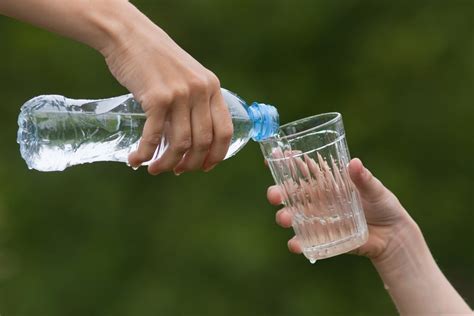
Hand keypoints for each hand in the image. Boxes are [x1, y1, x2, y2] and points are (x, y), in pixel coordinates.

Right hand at [101, 11, 232, 174]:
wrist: (128, 36)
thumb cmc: (156, 60)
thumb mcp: (187, 76)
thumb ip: (195, 102)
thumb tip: (190, 141)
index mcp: (212, 87)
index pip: (225, 131)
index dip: (217, 155)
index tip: (205, 167)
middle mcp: (201, 91)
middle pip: (203, 142)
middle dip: (190, 164)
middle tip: (176, 171)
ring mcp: (180, 94)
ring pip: (181, 143)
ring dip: (168, 163)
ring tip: (155, 169)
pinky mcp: (157, 98)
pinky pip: (155, 136)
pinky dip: (145, 152)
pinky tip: (136, 159)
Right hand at [267, 158, 414, 259]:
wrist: (393, 236)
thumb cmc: (384, 206)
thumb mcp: (376, 190)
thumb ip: (364, 179)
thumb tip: (354, 163)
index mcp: (326, 182)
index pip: (302, 169)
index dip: (285, 162)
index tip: (273, 157)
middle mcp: (317, 200)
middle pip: (290, 194)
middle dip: (277, 193)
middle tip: (274, 195)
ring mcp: (318, 219)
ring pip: (292, 216)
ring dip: (284, 216)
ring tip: (285, 218)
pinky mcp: (323, 238)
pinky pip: (305, 241)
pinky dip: (297, 243)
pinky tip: (295, 244)